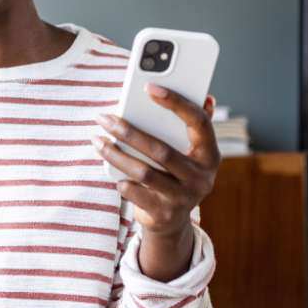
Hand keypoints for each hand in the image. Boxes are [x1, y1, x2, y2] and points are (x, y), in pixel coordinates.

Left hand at [94, 85, 220, 279]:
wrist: (171, 221)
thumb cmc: (176, 174)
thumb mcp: (190, 152)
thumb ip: (193, 125)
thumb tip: (205, 95)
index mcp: (210, 155)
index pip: (199, 122)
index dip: (176, 103)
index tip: (148, 87)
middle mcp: (201, 178)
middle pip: (162, 150)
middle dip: (129, 132)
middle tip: (104, 118)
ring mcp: (184, 198)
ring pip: (144, 172)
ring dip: (116, 155)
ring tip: (97, 140)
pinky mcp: (164, 214)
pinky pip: (136, 194)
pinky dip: (121, 180)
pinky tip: (109, 169)